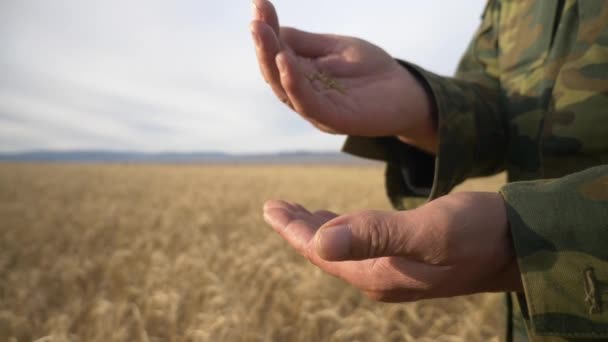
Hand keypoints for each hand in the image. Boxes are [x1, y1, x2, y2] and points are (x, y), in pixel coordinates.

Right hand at [250, 0, 436, 152]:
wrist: (408, 93)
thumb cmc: (372, 70)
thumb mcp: (336, 48)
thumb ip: (307, 43)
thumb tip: (275, 29)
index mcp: (304, 78)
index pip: (278, 54)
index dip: (267, 31)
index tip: (258, 4)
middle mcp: (305, 95)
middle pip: (275, 73)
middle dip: (263, 45)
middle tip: (255, 21)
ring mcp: (318, 110)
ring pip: (285, 89)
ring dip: (271, 61)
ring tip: (263, 34)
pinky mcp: (335, 120)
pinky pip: (308, 103)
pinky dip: (294, 83)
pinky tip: (286, 61)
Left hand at [263, 192, 521, 301]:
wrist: (521, 244)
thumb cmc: (479, 232)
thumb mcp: (428, 231)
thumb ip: (375, 235)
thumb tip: (321, 241)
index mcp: (377, 274)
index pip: (320, 251)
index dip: (292, 229)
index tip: (269, 206)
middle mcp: (380, 279)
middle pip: (326, 252)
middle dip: (298, 228)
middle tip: (275, 206)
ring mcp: (394, 273)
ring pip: (342, 250)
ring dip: (318, 229)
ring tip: (297, 211)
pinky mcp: (408, 262)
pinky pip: (362, 247)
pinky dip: (343, 229)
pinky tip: (340, 221)